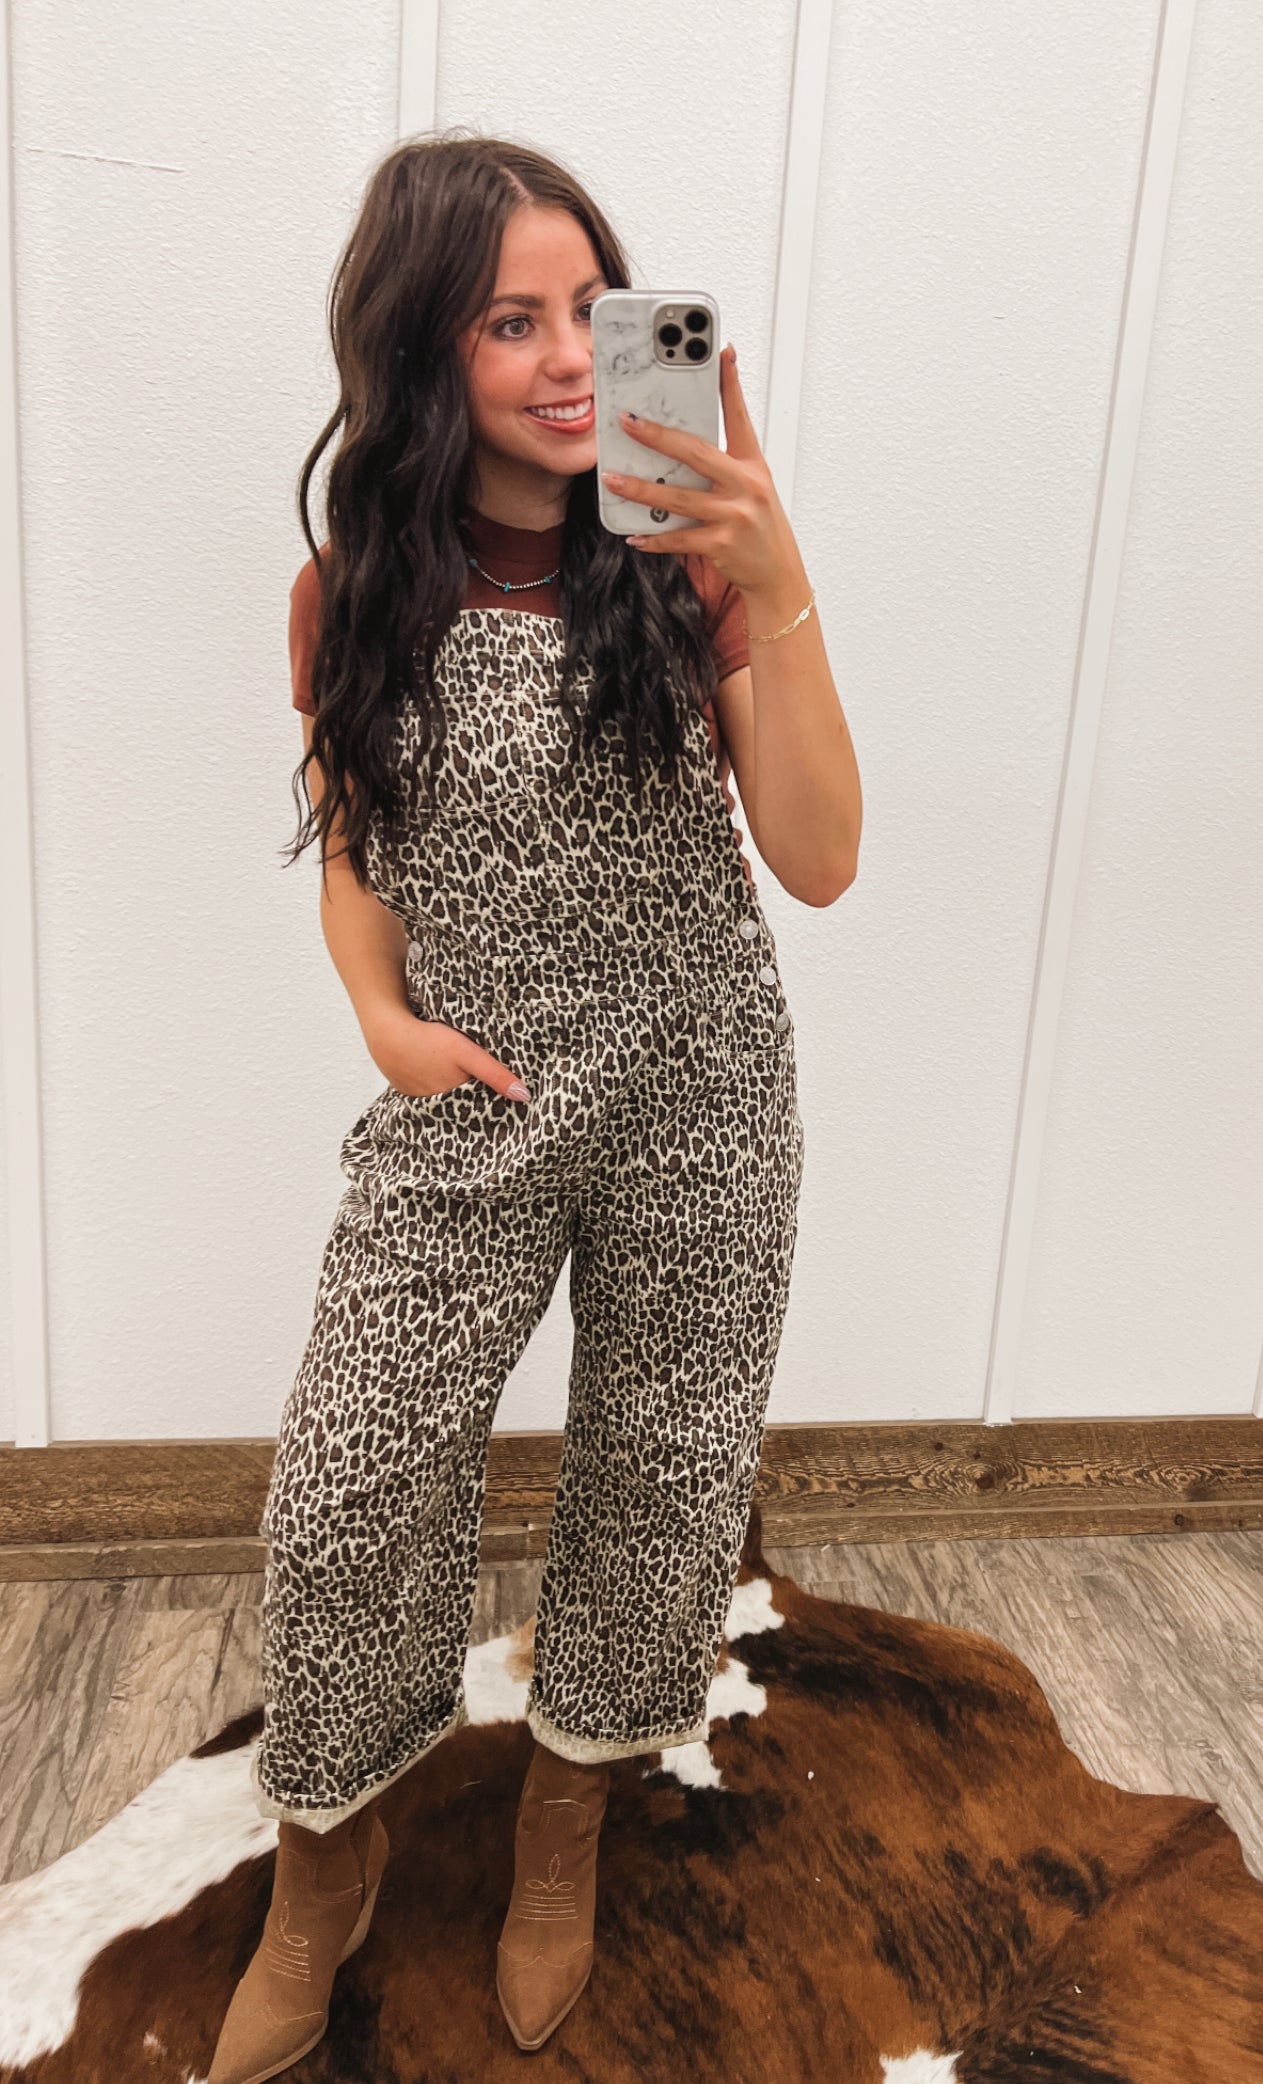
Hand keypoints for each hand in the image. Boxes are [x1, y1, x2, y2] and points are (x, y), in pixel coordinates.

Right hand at [367, 1006, 530, 1102]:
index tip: (508, 1103)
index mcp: (453, 1103)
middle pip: (463, 1107)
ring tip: (461, 1078)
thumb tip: (525, 1096)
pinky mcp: (407, 1092)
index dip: (494, 1104)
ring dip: (454, 1094)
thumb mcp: (467, 1053)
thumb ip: (495, 1075)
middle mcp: (435, 1108)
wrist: (387, 1032)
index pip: (480, 1110)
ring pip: (445, 1101)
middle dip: (475, 1100)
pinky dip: (436, 1087)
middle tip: (484, 1086)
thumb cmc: (428, 1040)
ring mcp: (419, 1102)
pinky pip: (428, 1095)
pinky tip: (438, 1074)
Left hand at [598, 343, 804, 597]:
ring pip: (679, 498)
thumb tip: (678, 448)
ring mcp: (734, 516)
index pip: (740, 416)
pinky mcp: (722, 544)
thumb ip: (722, 466)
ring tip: (613, 479)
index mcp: (753, 466)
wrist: (779, 575)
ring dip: (641, 490)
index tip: (720, 353)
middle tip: (629, 423)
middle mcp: (746, 486)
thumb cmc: (761, 528)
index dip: (730, 383)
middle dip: (658, 437)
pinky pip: (679, 539)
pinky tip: (635, 534)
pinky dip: (654, 539)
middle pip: (696, 453)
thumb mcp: (753, 488)